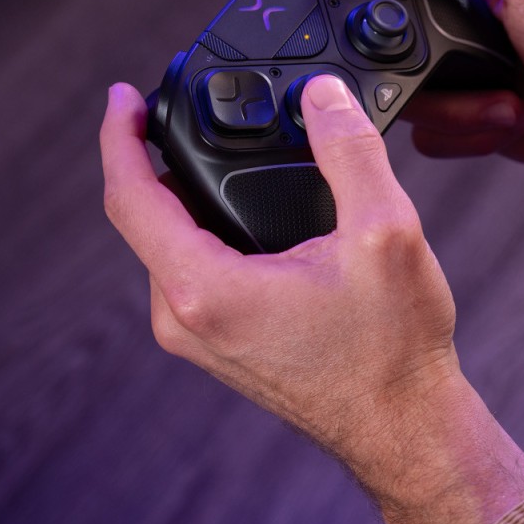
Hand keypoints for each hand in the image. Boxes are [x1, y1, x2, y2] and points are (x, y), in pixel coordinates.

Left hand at [100, 75, 523, 523]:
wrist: (404, 428)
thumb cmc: (393, 350)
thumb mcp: (386, 233)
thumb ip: (351, 152)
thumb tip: (323, 95)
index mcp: (205, 289)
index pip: (130, 197)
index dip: (119, 136)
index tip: (124, 97)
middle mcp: (185, 318)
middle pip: (148, 218)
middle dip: (161, 159)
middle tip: (188, 111)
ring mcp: (200, 337)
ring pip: (172, 247)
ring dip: (190, 198)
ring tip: (228, 157)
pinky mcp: (221, 345)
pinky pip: (193, 273)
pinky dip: (209, 233)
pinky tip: (251, 214)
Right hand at [237, 0, 523, 182]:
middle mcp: (449, 0)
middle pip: (361, 9)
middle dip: (356, 43)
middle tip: (347, 66)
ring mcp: (452, 58)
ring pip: (388, 82)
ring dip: (441, 101)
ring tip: (501, 97)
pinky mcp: (461, 108)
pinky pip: (421, 128)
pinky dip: (460, 130)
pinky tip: (506, 120)